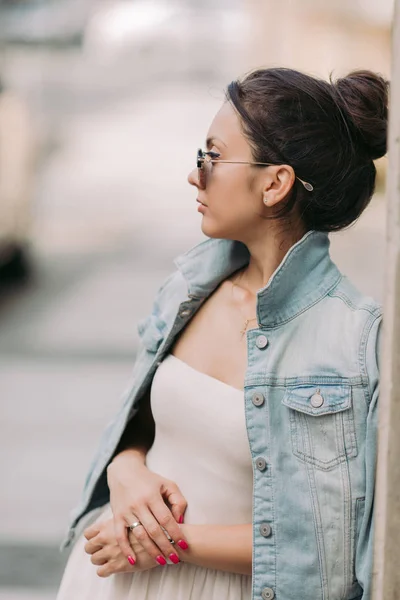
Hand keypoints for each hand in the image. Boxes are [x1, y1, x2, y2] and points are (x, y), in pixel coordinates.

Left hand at [83, 517, 159, 576]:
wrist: (163, 537)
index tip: (99, 539)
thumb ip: (121, 521)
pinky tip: (114, 567)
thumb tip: (118, 522)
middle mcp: (107, 537)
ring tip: (110, 558)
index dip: (92, 537)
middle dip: (94, 550)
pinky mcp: (117, 565)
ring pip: (93, 559)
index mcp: (109, 525)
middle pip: (88, 547)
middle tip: (103, 550)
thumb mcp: (132, 516)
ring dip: (100, 560)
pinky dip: (105, 571)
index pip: (88, 533)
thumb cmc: (150, 525)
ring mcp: (111, 551)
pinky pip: (101, 572)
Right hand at [107, 450, 187, 564]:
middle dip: (166, 546)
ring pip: (140, 535)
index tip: (184, 546)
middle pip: (154, 530)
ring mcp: (126, 511)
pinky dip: (126, 549)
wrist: (124, 472)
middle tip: (175, 559)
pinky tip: (133, 561)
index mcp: (152, 495)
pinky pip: (120, 536)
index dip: (176, 533)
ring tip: (161, 561)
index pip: (166, 519)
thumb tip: (179, 521)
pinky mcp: (116, 516)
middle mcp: (138, 504)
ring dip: (151, 550)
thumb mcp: (167, 484)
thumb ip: (178, 500)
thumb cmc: (150, 480)